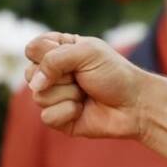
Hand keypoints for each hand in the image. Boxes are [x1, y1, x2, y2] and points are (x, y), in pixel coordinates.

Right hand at [24, 33, 147, 139]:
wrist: (136, 104)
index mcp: (60, 51)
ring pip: (38, 96)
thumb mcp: (88, 53)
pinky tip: (83, 109)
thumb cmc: (115, 75)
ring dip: (68, 94)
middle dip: (60, 76)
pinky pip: (47, 116)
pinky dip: (68, 112)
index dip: (48, 54)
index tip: (73, 56)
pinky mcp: (58, 118)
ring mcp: (54, 96)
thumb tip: (35, 84)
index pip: (33, 48)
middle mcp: (53, 73)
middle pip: (30, 73)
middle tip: (83, 77)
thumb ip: (54, 59)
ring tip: (86, 93)